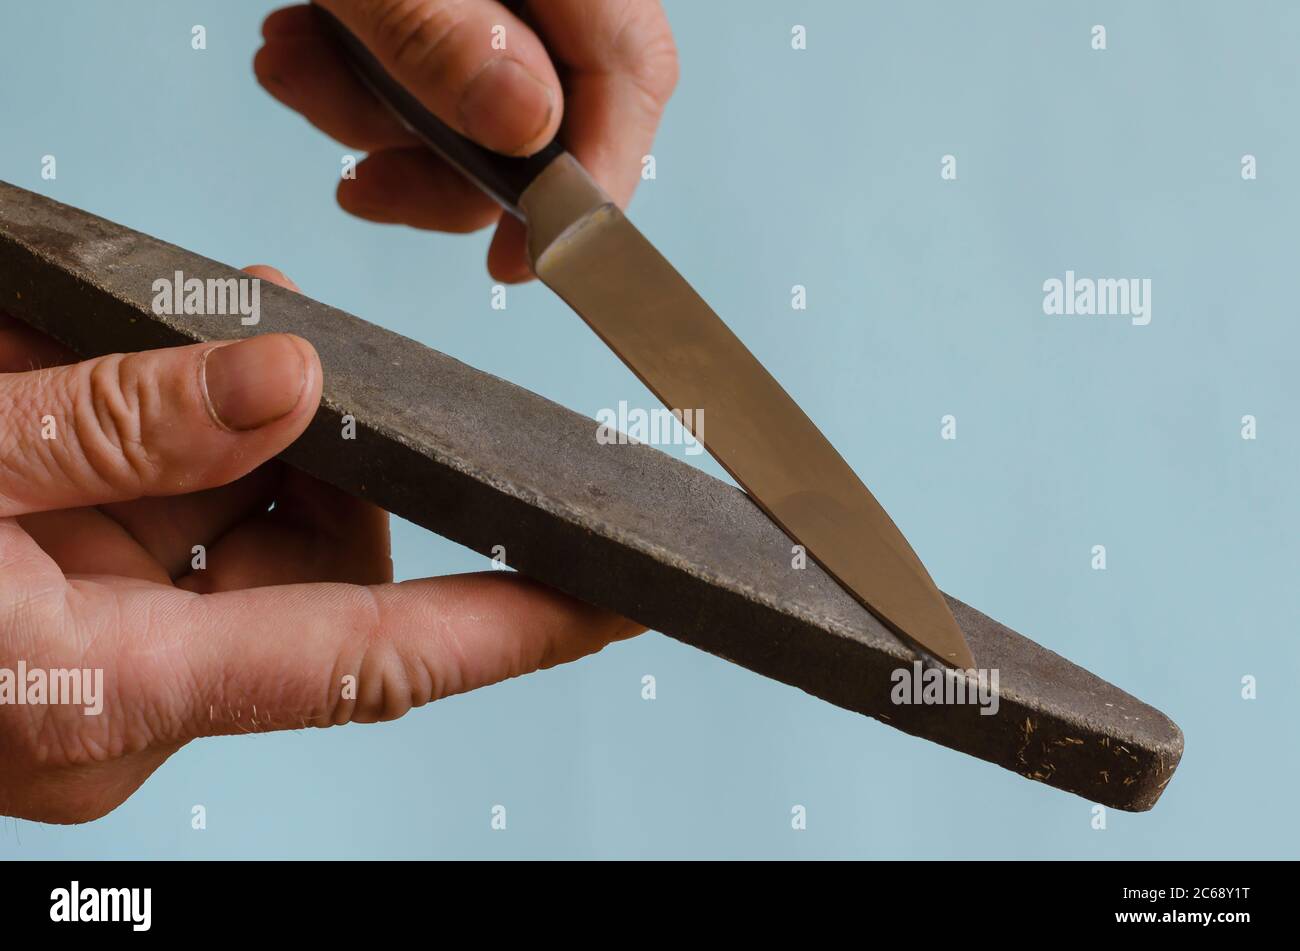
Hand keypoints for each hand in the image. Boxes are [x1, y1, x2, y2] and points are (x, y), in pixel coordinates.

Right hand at [0, 267, 640, 822]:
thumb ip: (116, 427)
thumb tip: (289, 380)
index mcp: (111, 692)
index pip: (374, 661)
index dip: (514, 627)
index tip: (620, 596)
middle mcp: (132, 697)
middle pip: (320, 569)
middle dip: (334, 448)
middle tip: (294, 332)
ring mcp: (106, 660)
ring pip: (253, 532)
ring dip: (246, 427)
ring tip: (214, 324)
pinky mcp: (80, 626)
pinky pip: (179, 528)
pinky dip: (182, 443)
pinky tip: (155, 364)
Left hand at [254, 0, 678, 281]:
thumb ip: (439, 31)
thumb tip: (528, 127)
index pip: (630, 74)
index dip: (590, 182)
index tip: (525, 257)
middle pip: (547, 109)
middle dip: (442, 162)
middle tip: (365, 180)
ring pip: (475, 100)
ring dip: (374, 116)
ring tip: (296, 72)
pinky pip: (425, 62)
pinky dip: (355, 77)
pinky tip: (301, 47)